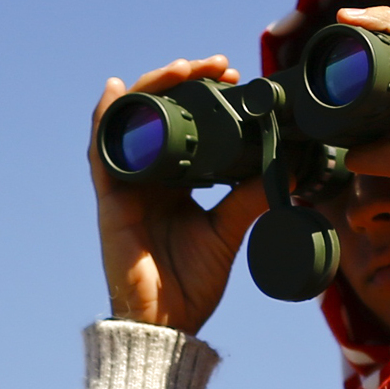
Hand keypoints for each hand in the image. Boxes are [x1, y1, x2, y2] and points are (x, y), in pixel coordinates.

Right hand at [91, 57, 270, 338]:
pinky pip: (102, 150)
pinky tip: (115, 91)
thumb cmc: (192, 284)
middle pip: (160, 112)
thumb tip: (288, 163)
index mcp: (176, 182)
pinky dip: (106, 118)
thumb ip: (250, 194)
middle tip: (219, 65)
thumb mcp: (229, 228)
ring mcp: (128, 186)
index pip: (186, 123)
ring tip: (182, 67)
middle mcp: (150, 177)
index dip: (205, 95)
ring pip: (133, 121)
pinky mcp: (110, 199)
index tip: (234, 77)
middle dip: (186, 81)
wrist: (168, 323)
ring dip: (153, 88)